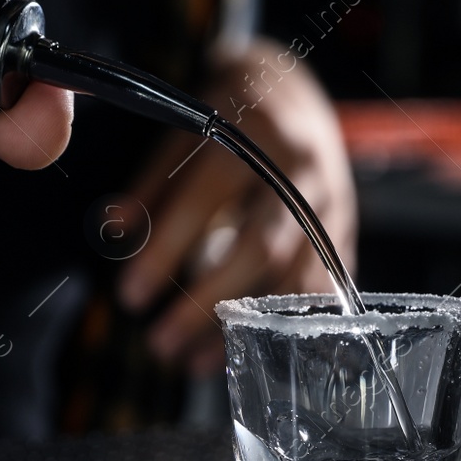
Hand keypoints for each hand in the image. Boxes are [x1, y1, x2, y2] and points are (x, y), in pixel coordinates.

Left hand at [118, 40, 356, 376]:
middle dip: (205, 302)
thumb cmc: (230, 120)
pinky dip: (277, 327)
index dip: (166, 248)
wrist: (298, 99)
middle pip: (259, 249)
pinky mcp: (345, 236)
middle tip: (159, 342)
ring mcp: (332, 206)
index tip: (130, 293)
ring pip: (291, 280)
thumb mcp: (185, 134)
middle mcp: (301, 171)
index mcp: (254, 133)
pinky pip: (316, 292)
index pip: (207, 198)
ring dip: (239, 327)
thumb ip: (153, 184)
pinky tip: (241, 350)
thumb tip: (115, 231)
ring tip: (189, 362)